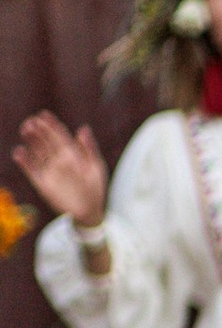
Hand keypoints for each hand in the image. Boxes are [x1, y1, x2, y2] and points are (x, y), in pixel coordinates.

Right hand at [14, 111, 106, 228]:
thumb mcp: (96, 167)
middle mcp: (59, 160)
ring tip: (25, 130)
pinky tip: (19, 152)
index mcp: (73, 154)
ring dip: (31, 141)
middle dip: (39, 131)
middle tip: (31, 121)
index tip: (44, 115)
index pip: (60, 136)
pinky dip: (25, 162)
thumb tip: (83, 128)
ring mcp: (50, 171)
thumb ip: (89, 149)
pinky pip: (31, 170)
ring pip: (38, 153)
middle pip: (46, 142)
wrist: (90, 212)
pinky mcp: (42, 183)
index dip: (52, 125)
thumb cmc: (95, 189)